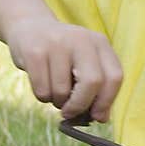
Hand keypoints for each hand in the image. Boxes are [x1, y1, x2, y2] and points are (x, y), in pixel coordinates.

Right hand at [4, 16, 122, 120]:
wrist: (30, 27)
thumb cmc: (62, 55)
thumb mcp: (84, 64)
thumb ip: (97, 89)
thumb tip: (102, 118)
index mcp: (99, 43)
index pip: (114, 77)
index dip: (107, 101)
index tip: (96, 116)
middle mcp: (81, 40)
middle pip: (93, 82)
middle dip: (81, 105)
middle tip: (70, 113)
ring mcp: (57, 44)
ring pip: (62, 91)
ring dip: (57, 102)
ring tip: (53, 91)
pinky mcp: (35, 52)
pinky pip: (42, 89)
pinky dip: (42, 97)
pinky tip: (41, 84)